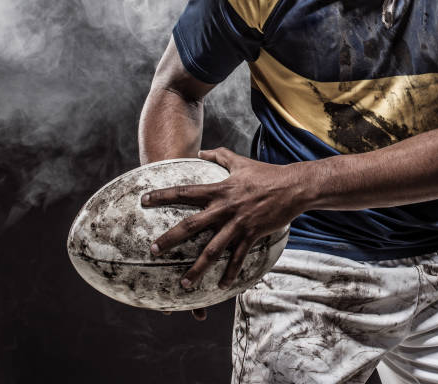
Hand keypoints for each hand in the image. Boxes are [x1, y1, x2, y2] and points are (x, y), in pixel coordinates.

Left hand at [141, 148, 307, 318]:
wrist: (293, 187)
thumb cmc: (266, 174)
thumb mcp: (240, 162)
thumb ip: (219, 155)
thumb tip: (201, 151)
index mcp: (219, 190)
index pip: (185, 192)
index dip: (162, 195)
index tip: (144, 200)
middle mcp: (224, 208)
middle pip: (191, 225)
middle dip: (169, 239)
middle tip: (152, 251)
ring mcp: (238, 224)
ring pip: (212, 250)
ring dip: (197, 268)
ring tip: (183, 283)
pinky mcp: (252, 235)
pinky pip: (238, 258)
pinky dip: (230, 273)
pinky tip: (221, 286)